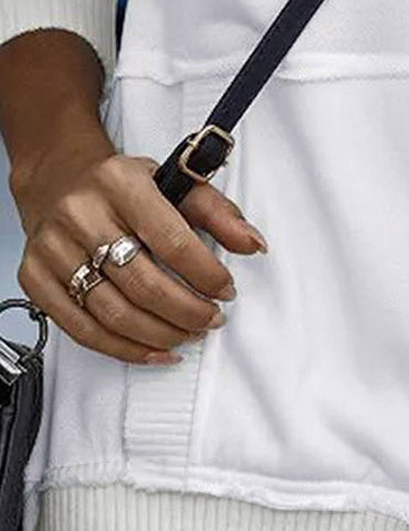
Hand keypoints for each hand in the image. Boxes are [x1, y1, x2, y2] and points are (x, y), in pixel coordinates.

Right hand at [11, 137, 267, 365]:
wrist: (59, 179)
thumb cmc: (122, 185)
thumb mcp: (173, 182)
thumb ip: (218, 213)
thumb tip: (253, 244)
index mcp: (120, 183)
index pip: (172, 239)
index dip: (205, 274)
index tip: (226, 290)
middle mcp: (81, 214)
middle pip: (142, 283)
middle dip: (186, 311)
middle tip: (211, 320)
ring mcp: (53, 248)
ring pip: (112, 312)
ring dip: (159, 334)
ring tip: (188, 335)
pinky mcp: (34, 277)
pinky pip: (80, 328)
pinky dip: (123, 349)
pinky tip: (154, 351)